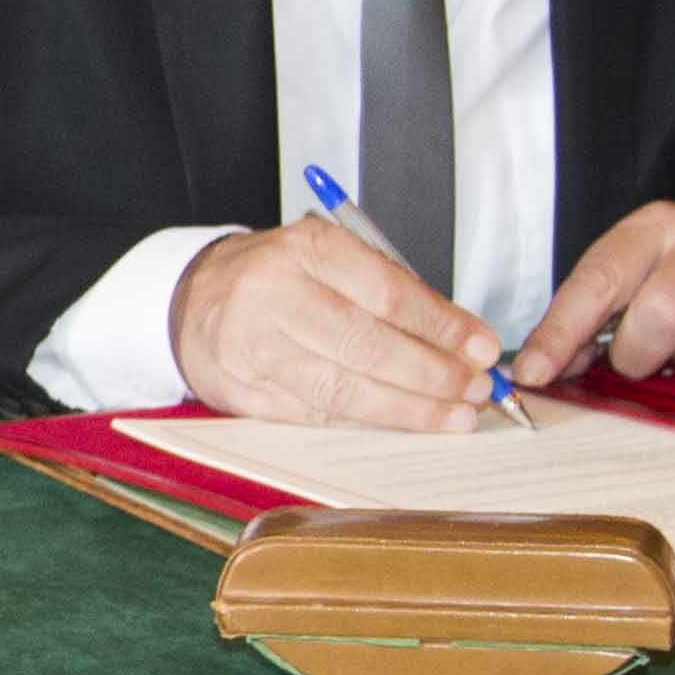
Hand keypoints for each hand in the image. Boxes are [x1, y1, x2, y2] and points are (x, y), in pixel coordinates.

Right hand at [169, 216, 503, 431]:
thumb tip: (457, 340)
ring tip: (453, 416)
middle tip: (476, 389)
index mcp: (303, 250)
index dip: (442, 325)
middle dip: (432, 374)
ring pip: (343, 389)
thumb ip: (385, 290)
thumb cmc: (276, 278)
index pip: (387, 292)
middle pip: (367, 344)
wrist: (191, 299)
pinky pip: (317, 415)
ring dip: (408, 409)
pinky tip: (401, 424)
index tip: (482, 346)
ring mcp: (252, 348)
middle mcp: (272, 295)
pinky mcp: (242, 392)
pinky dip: (367, 423)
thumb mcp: (325, 259)